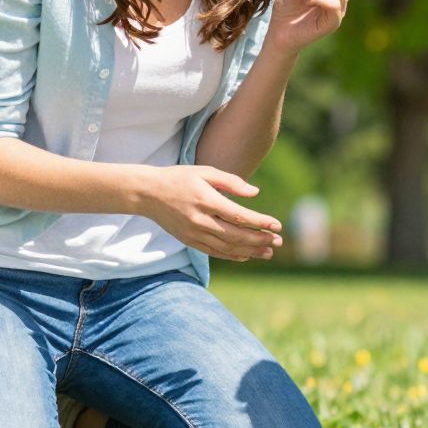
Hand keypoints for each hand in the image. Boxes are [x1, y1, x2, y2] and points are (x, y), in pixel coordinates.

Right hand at [136, 165, 283, 260]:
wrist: (148, 193)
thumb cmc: (179, 178)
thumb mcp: (205, 171)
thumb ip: (231, 182)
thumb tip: (255, 193)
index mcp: (206, 200)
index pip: (240, 216)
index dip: (261, 222)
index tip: (278, 225)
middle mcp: (200, 220)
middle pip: (236, 235)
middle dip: (260, 240)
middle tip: (279, 242)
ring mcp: (194, 233)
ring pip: (227, 247)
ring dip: (250, 251)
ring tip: (268, 252)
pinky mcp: (189, 241)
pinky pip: (214, 252)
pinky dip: (231, 255)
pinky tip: (246, 255)